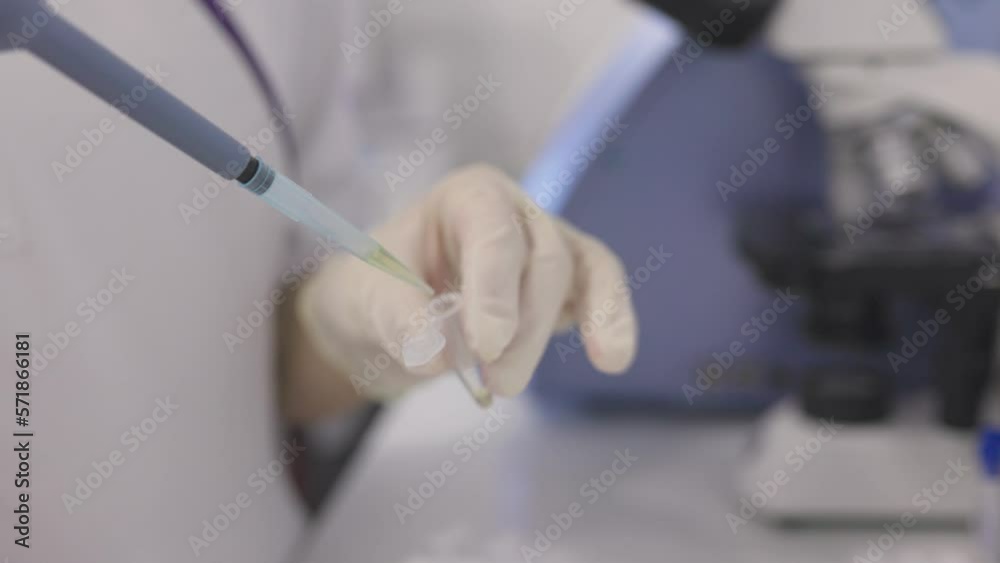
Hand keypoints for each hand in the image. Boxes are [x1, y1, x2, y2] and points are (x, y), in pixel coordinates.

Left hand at [291, 164, 637, 408]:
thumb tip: (435, 353)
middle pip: (543, 257)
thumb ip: (396, 317)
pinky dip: (610, 322)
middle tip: (494, 380)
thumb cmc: (374, 290)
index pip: (495, 229)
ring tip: (505, 386)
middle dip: (523, 324)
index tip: (486, 345)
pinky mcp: (563, 287)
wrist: (383, 319)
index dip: (497, 286)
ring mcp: (545, 247)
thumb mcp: (362, 299)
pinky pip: (599, 293)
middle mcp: (515, 212)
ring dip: (546, 336)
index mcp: (467, 197)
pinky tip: (612, 358)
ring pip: (575, 277)